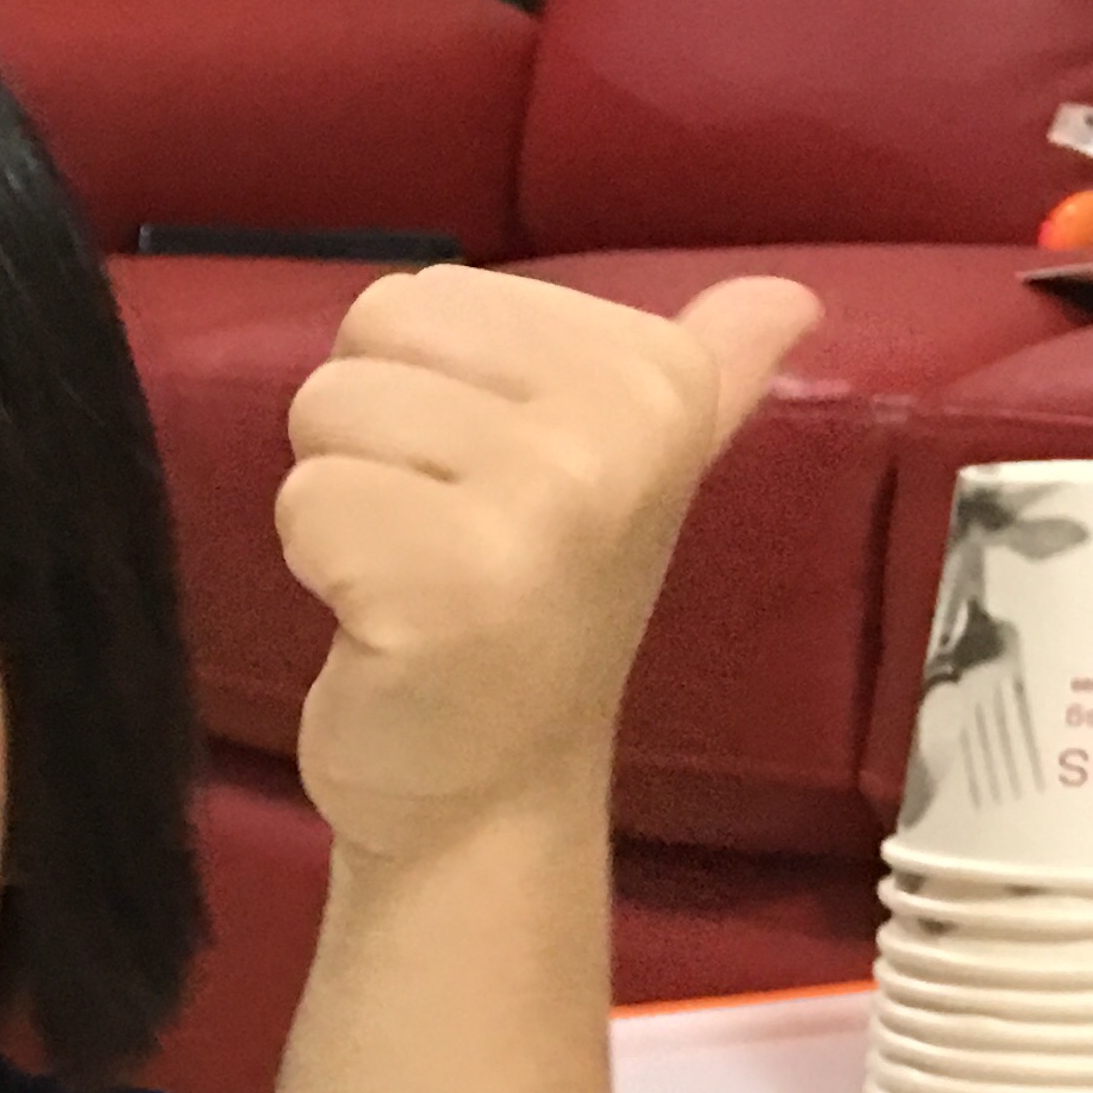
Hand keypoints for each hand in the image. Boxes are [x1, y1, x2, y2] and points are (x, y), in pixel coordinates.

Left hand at [278, 266, 817, 860]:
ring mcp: (542, 505)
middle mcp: (619, 424)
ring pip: (327, 413)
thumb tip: (787, 296)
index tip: (483, 487)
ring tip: (412, 574)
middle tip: (435, 533)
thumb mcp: (629, 482)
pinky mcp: (446, 582)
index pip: (421, 296)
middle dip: (368, 437)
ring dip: (341, 504)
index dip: (416, 393)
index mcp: (660, 376)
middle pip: (367, 336)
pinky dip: (317, 565)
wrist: (491, 797)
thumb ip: (700, 379)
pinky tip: (386, 622)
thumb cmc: (528, 620)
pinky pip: (306, 500)